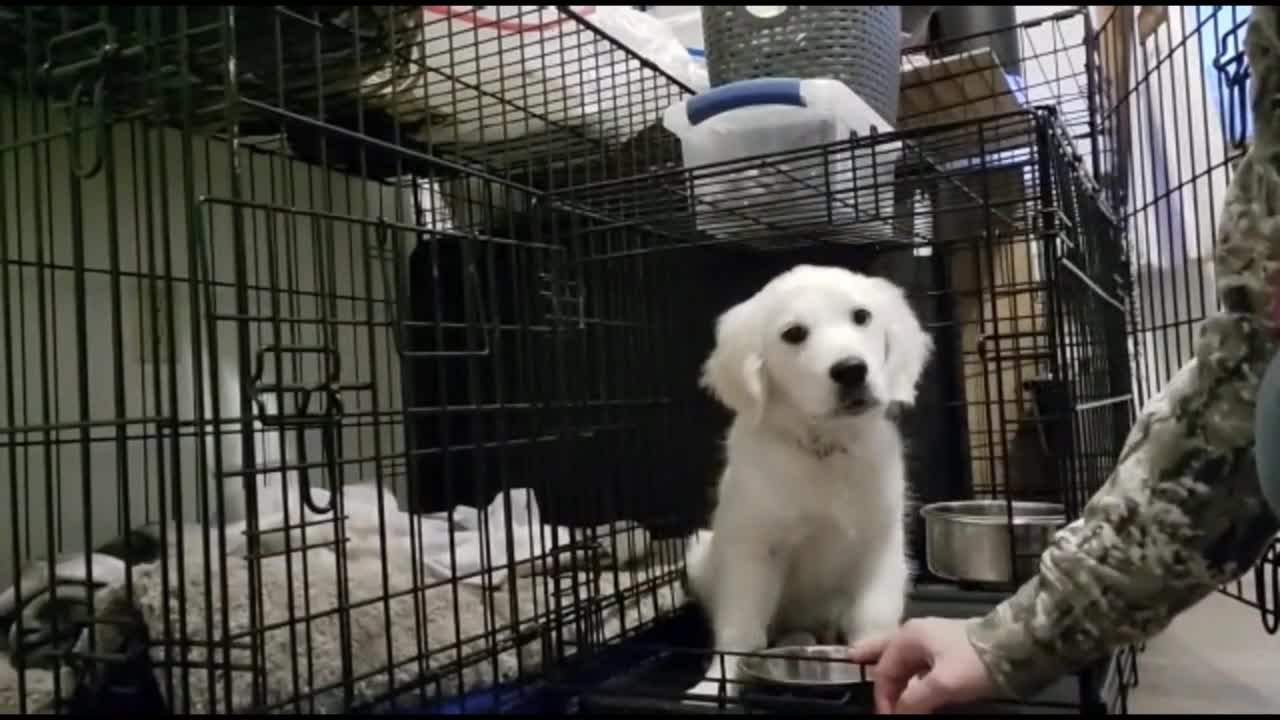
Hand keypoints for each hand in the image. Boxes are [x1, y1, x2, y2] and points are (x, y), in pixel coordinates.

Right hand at [850, 617, 996, 713]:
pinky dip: (910, 673)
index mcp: (909, 636)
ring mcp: (933, 640)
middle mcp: (916, 634)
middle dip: (871, 662)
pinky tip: (912, 682)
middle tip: (853, 664)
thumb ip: (915, 700)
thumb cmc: (975, 661)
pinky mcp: (948, 649)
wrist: (1016, 647)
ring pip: (903, 656)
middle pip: (885, 650)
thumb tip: (899, 714)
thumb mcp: (943, 684)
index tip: (888, 716)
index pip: (884, 670)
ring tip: (884, 681)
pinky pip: (918, 661)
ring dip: (893, 672)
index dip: (883, 697)